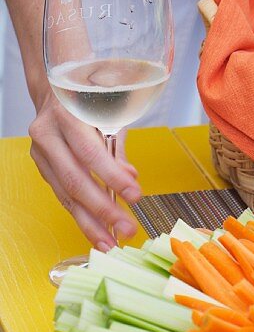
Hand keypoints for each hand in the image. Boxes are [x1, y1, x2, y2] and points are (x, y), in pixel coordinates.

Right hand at [29, 88, 140, 248]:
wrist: (55, 88)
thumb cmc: (89, 98)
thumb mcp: (109, 112)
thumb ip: (117, 148)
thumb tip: (131, 180)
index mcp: (66, 114)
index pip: (90, 152)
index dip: (112, 177)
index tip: (135, 196)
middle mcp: (47, 134)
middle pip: (75, 180)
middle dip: (102, 210)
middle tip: (126, 229)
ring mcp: (40, 152)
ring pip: (65, 194)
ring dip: (90, 222)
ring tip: (111, 243)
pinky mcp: (41, 166)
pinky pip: (62, 195)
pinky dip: (81, 215)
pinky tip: (97, 231)